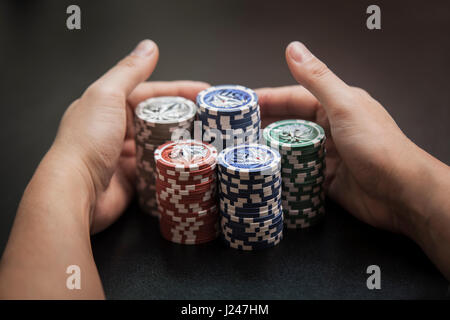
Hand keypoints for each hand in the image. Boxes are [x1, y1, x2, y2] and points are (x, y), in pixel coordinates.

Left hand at [52, 40, 208, 232]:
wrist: (76, 192)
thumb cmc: (87, 141)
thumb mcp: (107, 96)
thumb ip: (129, 71)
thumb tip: (149, 46)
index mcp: (108, 105)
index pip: (151, 92)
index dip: (179, 90)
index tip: (205, 92)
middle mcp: (116, 128)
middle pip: (158, 117)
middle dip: (184, 116)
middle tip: (210, 118)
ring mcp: (125, 154)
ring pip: (160, 143)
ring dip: (181, 141)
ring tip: (207, 140)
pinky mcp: (132, 177)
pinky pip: (158, 167)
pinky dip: (173, 164)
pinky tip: (191, 162)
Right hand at [256, 41, 434, 234]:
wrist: (402, 195)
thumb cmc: (379, 147)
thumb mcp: (345, 107)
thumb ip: (317, 79)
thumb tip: (293, 49)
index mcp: (335, 106)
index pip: (292, 98)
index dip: (266, 99)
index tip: (241, 105)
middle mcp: (329, 128)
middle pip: (288, 124)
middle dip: (263, 125)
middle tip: (234, 132)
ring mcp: (326, 155)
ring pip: (290, 149)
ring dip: (269, 151)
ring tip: (242, 154)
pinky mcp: (325, 179)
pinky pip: (296, 173)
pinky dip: (281, 173)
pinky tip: (264, 174)